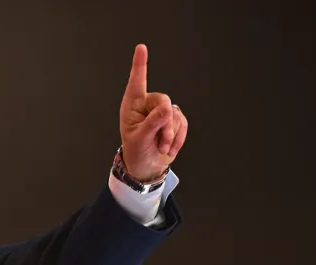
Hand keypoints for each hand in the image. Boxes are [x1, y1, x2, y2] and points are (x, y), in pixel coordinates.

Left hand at [119, 44, 187, 181]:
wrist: (146, 166)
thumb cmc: (136, 151)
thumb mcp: (139, 139)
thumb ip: (152, 123)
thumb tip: (168, 109)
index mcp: (132, 105)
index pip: (137, 82)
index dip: (140, 64)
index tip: (141, 47)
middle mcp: (147, 104)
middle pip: (164, 102)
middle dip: (165, 125)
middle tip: (160, 142)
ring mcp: (162, 111)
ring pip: (175, 115)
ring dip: (170, 135)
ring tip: (161, 147)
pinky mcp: (174, 119)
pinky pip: (183, 123)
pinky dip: (178, 138)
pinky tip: (168, 148)